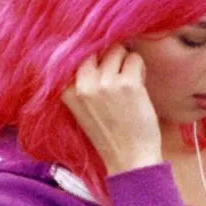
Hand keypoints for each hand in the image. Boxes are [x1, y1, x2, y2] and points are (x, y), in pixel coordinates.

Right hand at [61, 45, 163, 174]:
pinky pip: (135, 59)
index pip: (76, 54)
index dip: (93, 56)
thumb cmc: (108, 133)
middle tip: (117, 77)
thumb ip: (82, 81)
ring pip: (118, 50)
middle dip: (109, 56)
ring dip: (126, 63)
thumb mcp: (82, 107)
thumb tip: (93, 46)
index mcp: (66, 90)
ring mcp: (105, 83)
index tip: (101, 67)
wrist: (129, 159)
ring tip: (128, 84)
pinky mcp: (128, 84)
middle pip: (97, 48)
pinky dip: (140, 69)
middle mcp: (82, 84)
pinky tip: (138, 88)